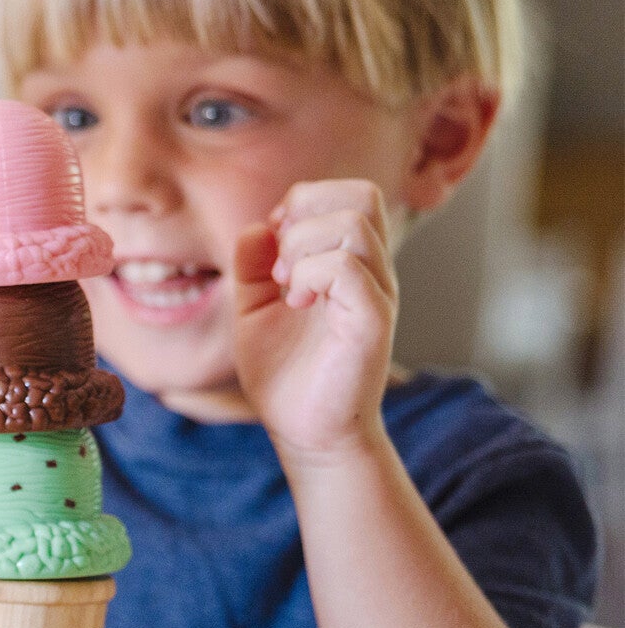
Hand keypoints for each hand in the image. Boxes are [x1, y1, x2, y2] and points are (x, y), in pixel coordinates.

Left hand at [233, 180, 398, 465]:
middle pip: (361, 196)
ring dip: (304, 245)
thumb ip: (252, 266)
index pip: (347, 194)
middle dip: (307, 213)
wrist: (302, 432)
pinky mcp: (372, 323)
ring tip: (286, 285)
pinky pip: (350, 268)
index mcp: (348, 263)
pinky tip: (294, 302)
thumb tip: (257, 226)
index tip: (273, 241)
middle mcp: (371, 273)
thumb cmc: (285, 375)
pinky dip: (312, 273)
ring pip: (355, 225)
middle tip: (279, 261)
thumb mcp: (254, 310)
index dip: (303, 201)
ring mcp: (375, 296)